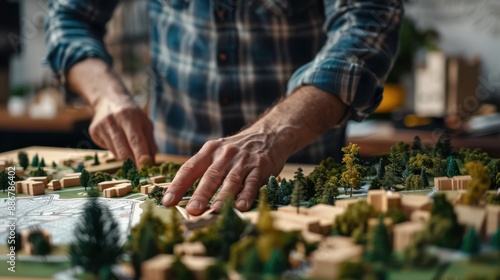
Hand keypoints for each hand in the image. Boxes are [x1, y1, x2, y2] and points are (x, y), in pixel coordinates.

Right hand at [89, 96, 156, 165]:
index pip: (135, 140)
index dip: (140, 155)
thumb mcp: (146, 124)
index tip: (145, 168)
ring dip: (126, 156)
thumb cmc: (132, 115)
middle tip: (140, 166)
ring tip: (128, 145)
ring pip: (116, 153)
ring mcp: (101, 126)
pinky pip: (108, 150)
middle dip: (133, 161)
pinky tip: (117, 140)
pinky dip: (116, 150)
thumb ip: (150, 143)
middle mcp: (113, 120)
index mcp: (129, 116)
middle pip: (123, 150)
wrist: (109, 100)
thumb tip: (151, 162)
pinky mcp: (93, 132)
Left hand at [161, 86, 346, 214]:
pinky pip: (252, 182)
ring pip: (231, 180)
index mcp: (210, 151)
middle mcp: (225, 154)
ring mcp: (243, 160)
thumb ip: (204, 170)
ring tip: (214, 210)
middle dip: (201, 194)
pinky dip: (247, 194)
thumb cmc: (238, 150)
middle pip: (210, 175)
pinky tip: (241, 206)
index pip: (190, 168)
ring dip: (222, 196)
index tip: (167, 201)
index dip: (178, 185)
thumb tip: (183, 195)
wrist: (270, 133)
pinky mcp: (261, 166)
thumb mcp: (219, 152)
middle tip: (192, 210)